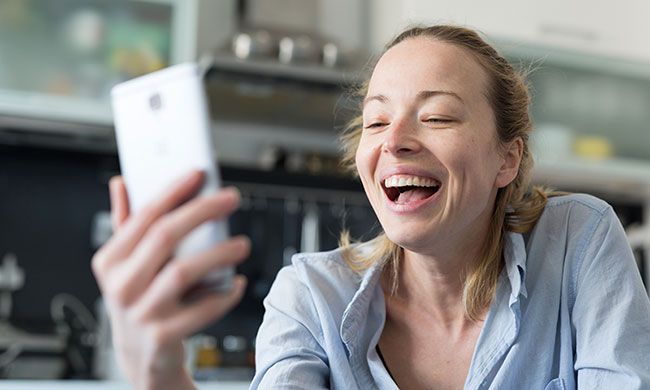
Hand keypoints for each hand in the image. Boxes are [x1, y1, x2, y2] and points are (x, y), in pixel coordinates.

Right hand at [92, 171, 248, 389]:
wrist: (142, 355)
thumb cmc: (139, 299)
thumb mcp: (125, 264)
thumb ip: (125, 223)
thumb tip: (122, 182)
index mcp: (109, 261)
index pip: (143, 217)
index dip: (173, 192)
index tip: (199, 173)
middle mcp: (120, 286)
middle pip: (164, 236)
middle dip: (202, 211)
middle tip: (231, 198)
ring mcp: (141, 312)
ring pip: (183, 271)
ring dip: (218, 253)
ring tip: (242, 244)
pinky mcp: (163, 336)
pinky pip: (202, 309)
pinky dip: (223, 295)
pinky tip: (236, 283)